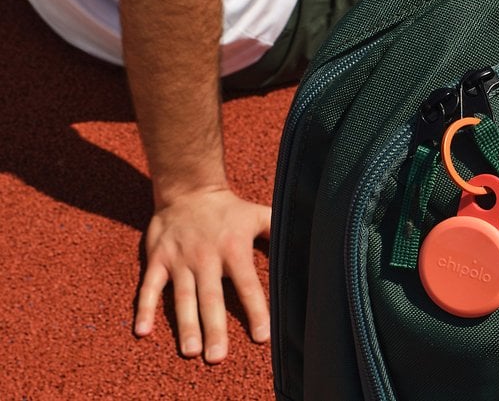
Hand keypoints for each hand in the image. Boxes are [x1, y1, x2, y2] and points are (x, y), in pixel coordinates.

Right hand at [133, 187, 270, 363]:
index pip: (248, 284)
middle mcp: (206, 257)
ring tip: (190, 351)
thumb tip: (309, 243)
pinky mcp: (158, 259)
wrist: (188, 188)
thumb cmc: (229, 209)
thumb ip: (278, 232)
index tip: (262, 337)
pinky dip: (145, 308)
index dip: (255, 310)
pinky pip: (149, 287)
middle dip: (215, 328)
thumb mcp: (258, 215)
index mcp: (234, 249)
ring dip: (185, 325)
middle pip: (212, 297)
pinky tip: (142, 331)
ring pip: (183, 297)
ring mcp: (180, 259)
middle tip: (217, 357)